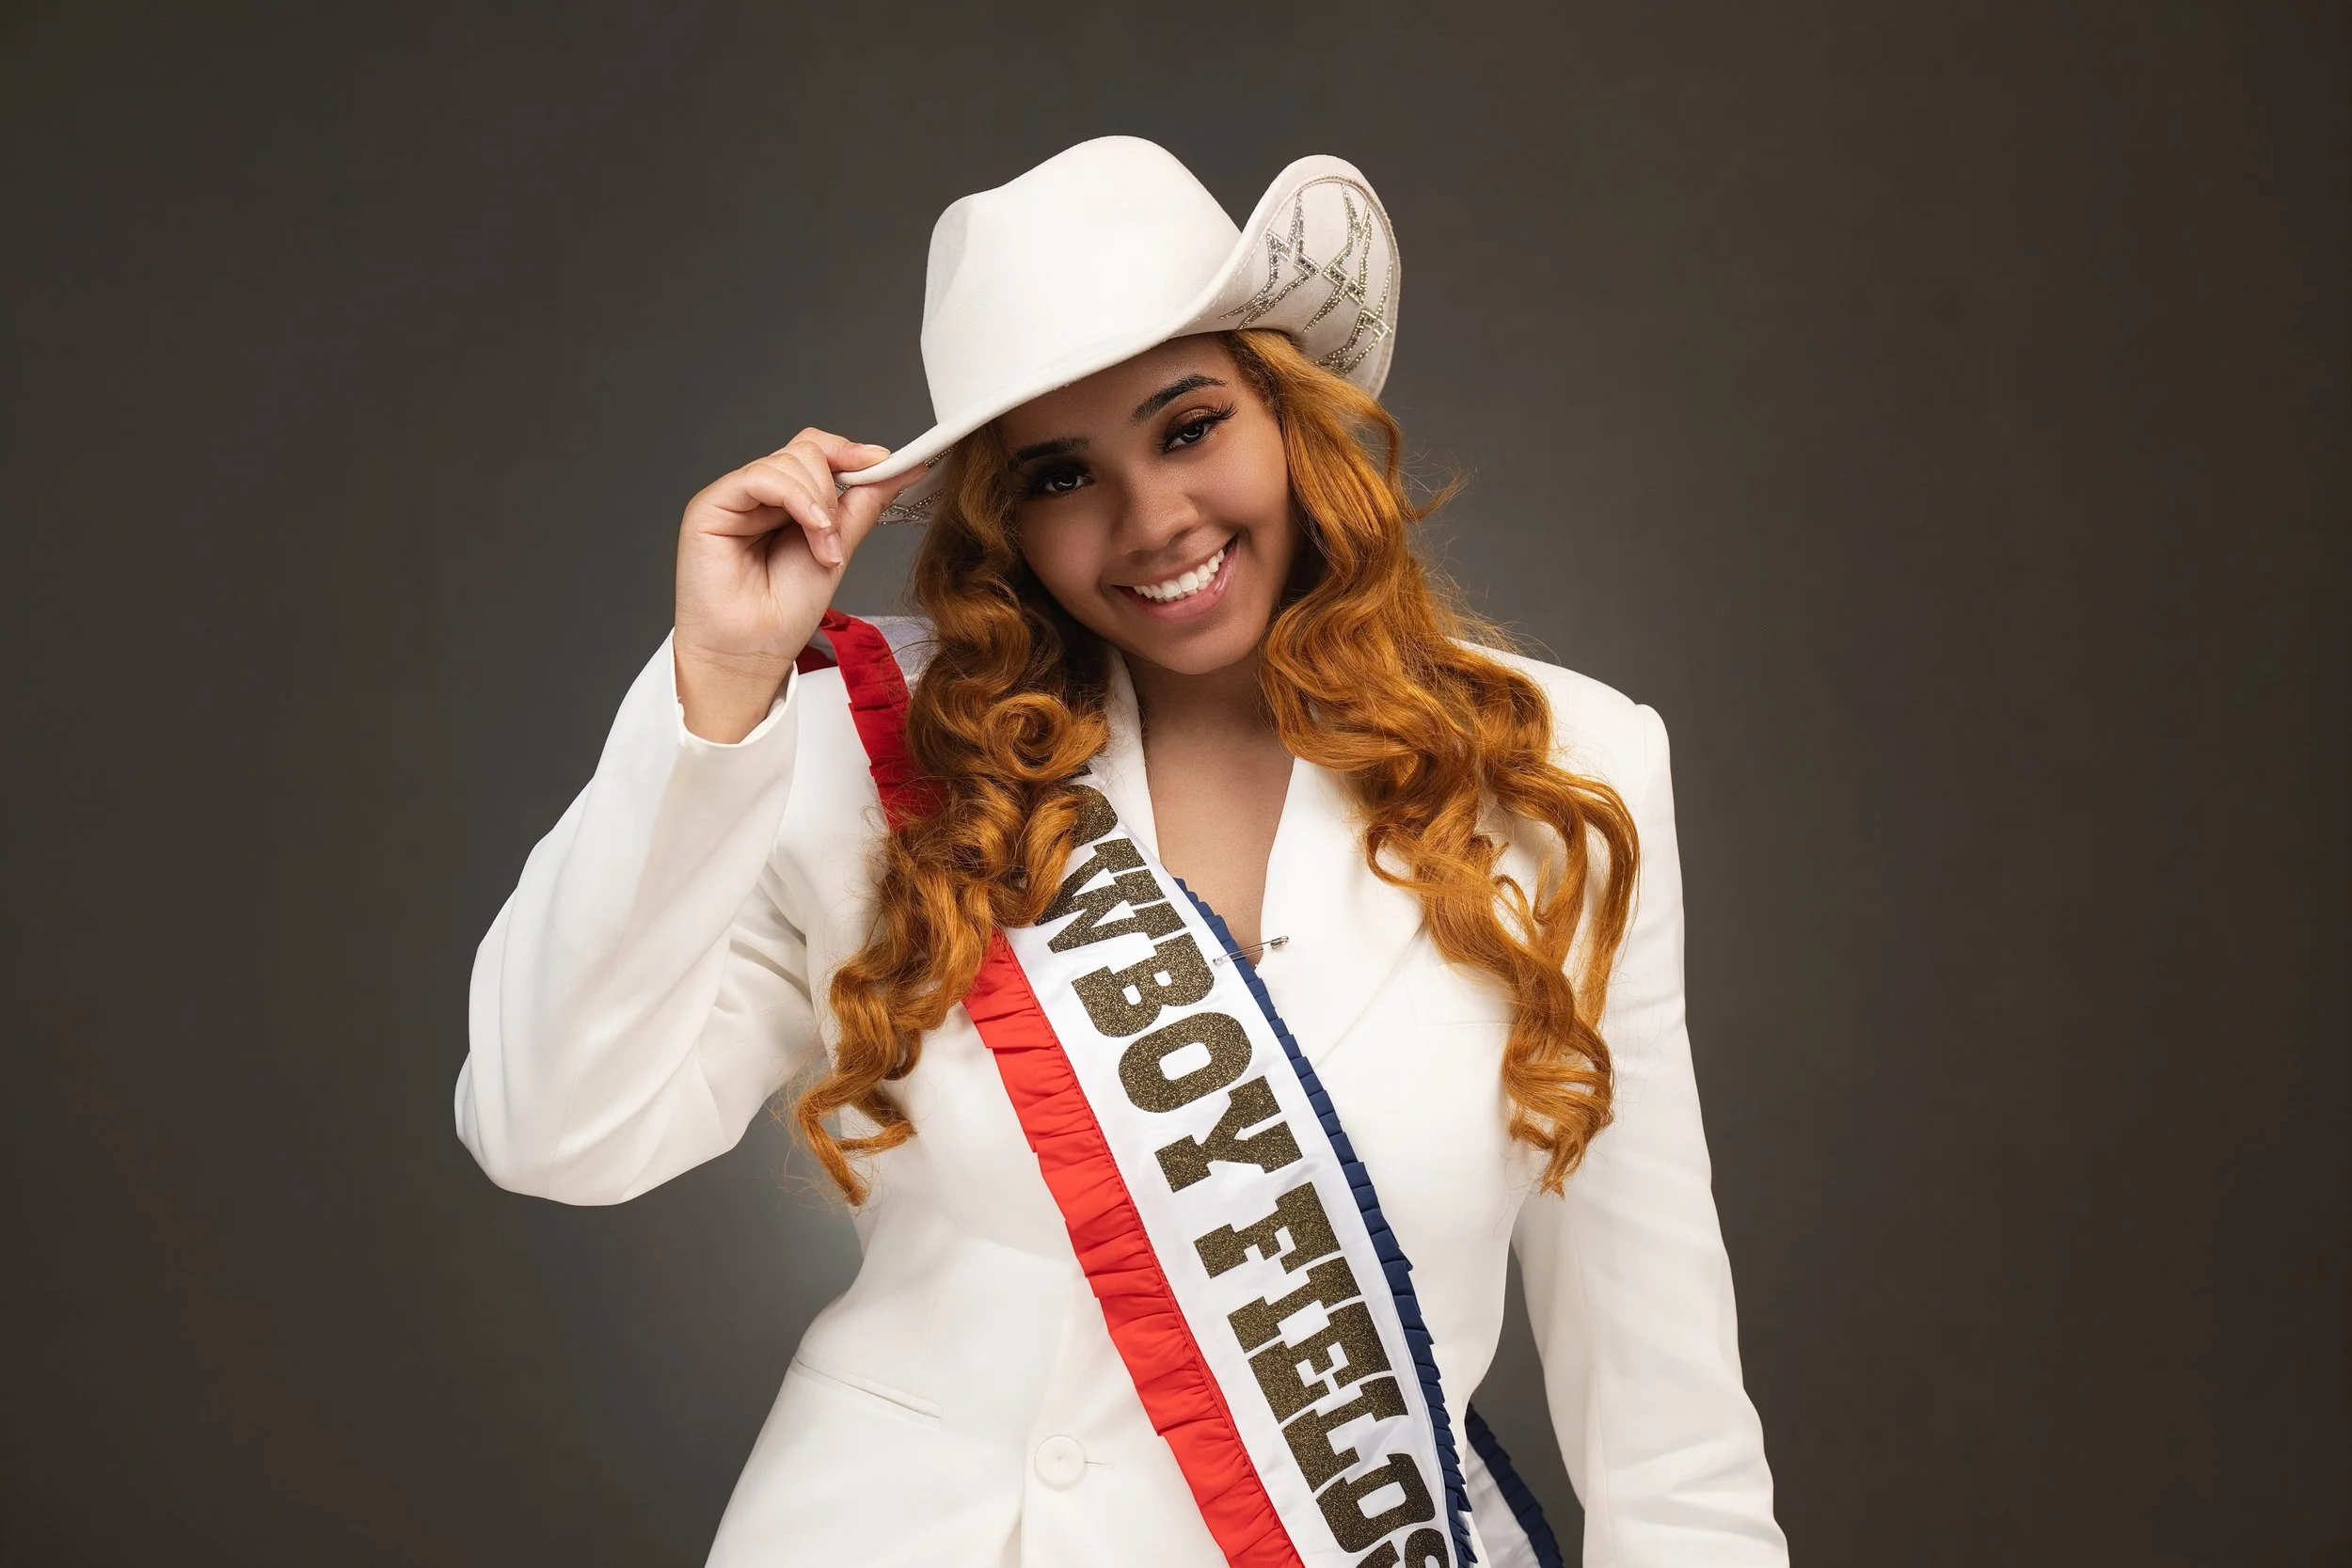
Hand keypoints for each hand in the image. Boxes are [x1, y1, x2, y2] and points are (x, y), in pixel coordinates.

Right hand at [671, 430, 927, 739]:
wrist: (752, 652)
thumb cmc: (784, 613)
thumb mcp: (839, 549)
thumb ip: (862, 505)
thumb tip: (899, 468)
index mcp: (788, 501)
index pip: (818, 452)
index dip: (851, 452)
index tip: (885, 462)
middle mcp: (761, 494)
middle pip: (806, 450)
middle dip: (835, 489)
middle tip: (838, 536)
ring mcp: (736, 497)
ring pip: (789, 461)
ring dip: (821, 504)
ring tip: (824, 550)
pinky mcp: (711, 505)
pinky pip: (762, 477)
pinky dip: (798, 499)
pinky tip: (814, 530)